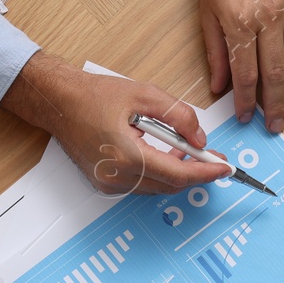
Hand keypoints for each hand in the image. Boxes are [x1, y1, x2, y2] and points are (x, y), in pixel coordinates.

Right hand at [1, 53, 230, 194]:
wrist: (58, 102)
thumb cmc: (93, 96)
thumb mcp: (144, 95)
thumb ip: (179, 116)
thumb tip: (199, 138)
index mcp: (127, 156)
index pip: (178, 174)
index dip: (206, 172)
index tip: (225, 168)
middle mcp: (118, 177)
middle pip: (170, 185)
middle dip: (196, 172)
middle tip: (214, 157)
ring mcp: (110, 184)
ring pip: (158, 187)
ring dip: (178, 172)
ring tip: (189, 150)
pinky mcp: (106, 184)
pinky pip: (143, 184)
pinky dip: (160, 173)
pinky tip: (166, 154)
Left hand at [199, 0, 283, 131]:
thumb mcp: (206, 9)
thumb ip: (215, 50)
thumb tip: (219, 84)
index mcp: (240, 23)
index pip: (246, 74)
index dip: (246, 101)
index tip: (247, 117)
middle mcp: (268, 19)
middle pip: (276, 74)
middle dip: (275, 106)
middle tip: (275, 126)